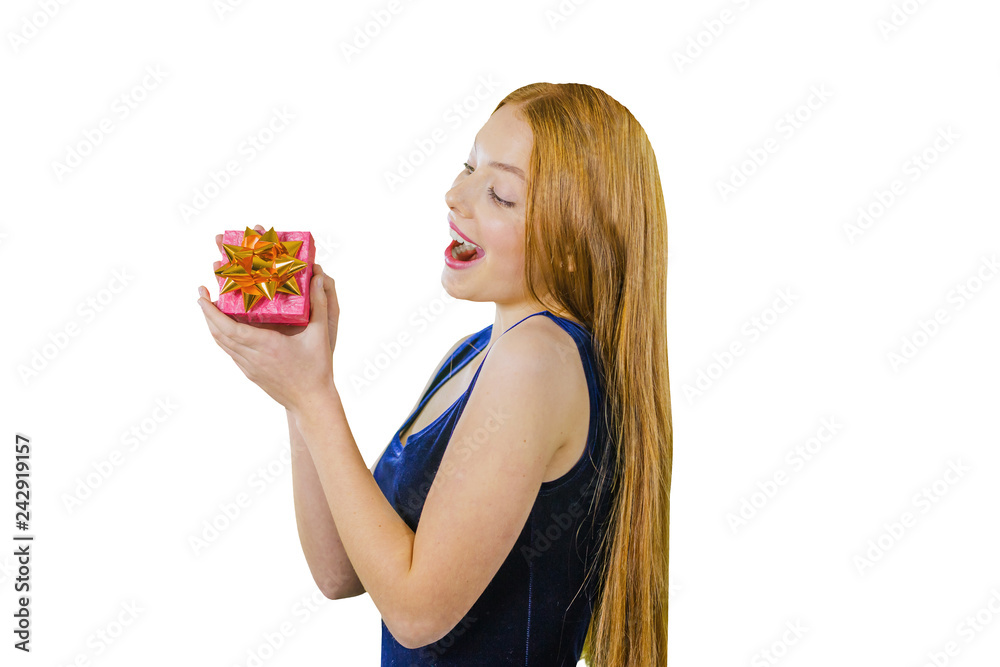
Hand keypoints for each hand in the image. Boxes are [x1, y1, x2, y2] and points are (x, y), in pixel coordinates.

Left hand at [200, 234, 337, 413]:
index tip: (202, 296)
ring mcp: (249, 367)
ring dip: (213, 325)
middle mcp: (253, 357)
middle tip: (202, 294)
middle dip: (206, 313)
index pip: (229, 328)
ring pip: (222, 344)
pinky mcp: (251, 373)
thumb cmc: (317, 370)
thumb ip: (320, 304)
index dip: (211, 312)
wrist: (311, 402)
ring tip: (211, 307)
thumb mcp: (320, 335)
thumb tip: (317, 277)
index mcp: (267, 345)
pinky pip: (231, 352)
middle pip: (219, 334)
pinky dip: (224, 337)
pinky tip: (228, 328)